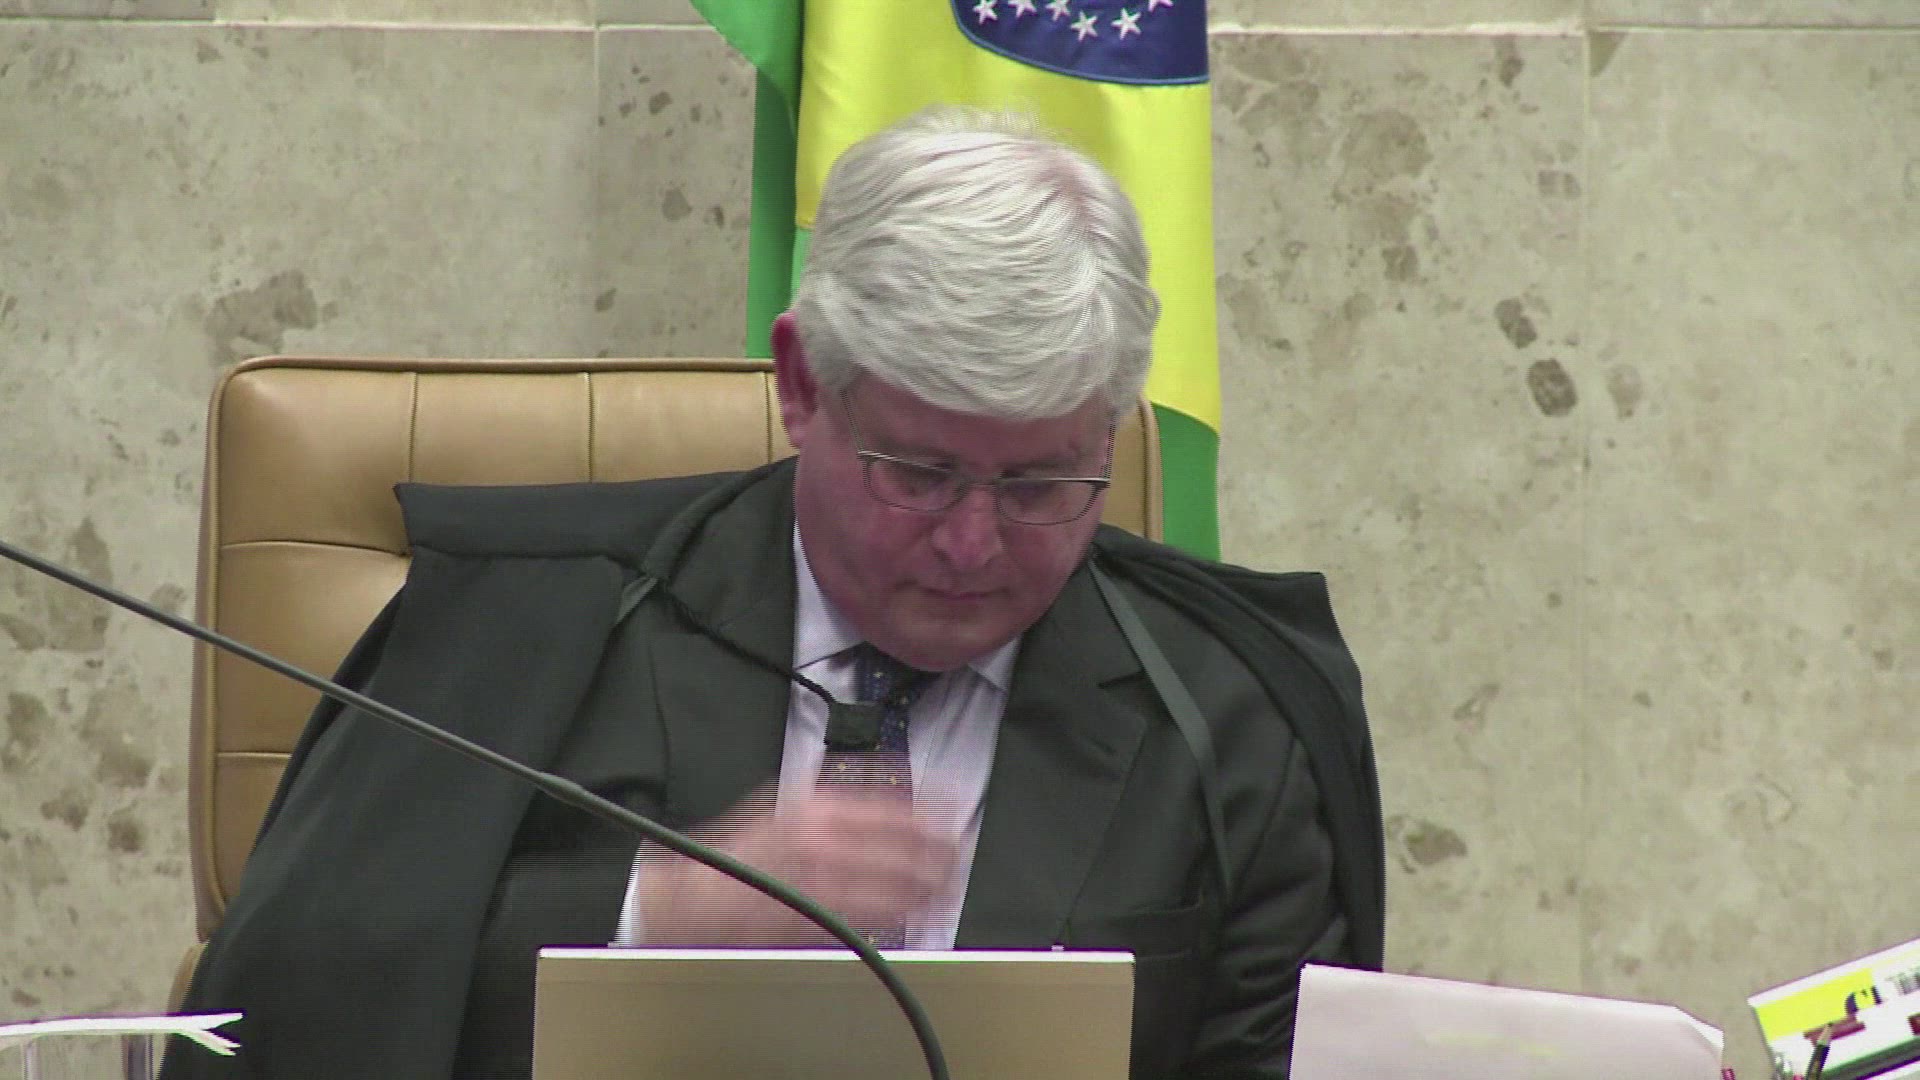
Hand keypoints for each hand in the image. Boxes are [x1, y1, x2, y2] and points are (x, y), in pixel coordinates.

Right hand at [633, 786, 960, 945]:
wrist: (690, 896)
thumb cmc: (739, 859)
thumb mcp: (786, 810)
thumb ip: (834, 808)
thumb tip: (889, 806)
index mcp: (813, 804)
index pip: (888, 800)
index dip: (928, 808)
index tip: (955, 812)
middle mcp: (815, 833)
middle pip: (896, 838)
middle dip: (935, 849)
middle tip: (959, 854)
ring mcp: (812, 873)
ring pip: (885, 876)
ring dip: (922, 882)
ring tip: (946, 886)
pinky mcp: (806, 911)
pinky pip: (862, 910)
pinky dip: (892, 910)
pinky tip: (910, 911)